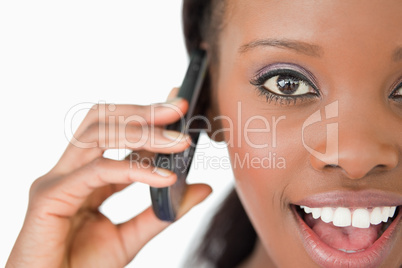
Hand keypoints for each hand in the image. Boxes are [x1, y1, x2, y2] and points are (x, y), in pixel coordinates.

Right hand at [6, 92, 211, 267]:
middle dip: (142, 111)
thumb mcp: (130, 238)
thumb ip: (162, 212)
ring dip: (143, 133)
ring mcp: (57, 180)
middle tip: (179, 107)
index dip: (146, 116)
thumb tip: (202, 187)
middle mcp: (70, 171)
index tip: (178, 106)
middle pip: (102, 121)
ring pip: (98, 136)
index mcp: (87, 176)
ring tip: (179, 142)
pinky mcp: (49, 197)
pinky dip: (134, 170)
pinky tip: (164, 177)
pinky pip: (98, 171)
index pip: (116, 133)